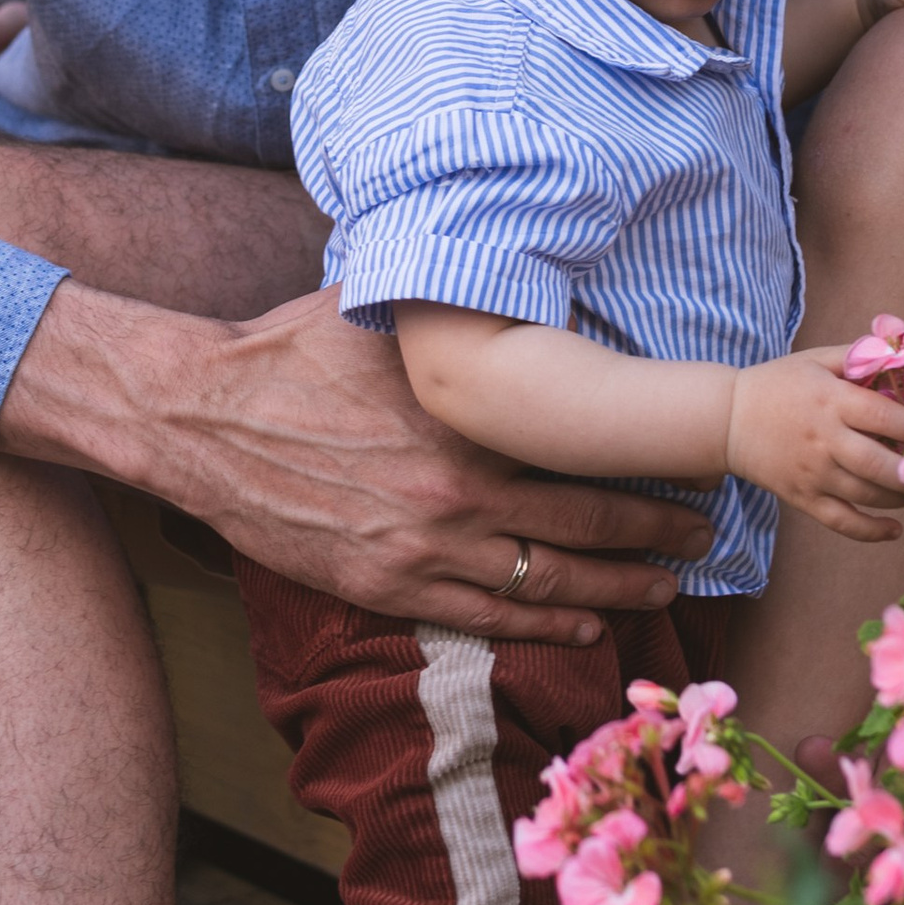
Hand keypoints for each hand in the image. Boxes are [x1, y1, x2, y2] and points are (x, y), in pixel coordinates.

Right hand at [4, 283, 713, 641]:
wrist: (198, 418)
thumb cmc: (289, 354)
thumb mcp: (385, 319)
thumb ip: (458, 318)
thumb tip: (523, 275)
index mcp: (468, 425)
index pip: (586, 456)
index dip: (649, 471)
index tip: (693, 472)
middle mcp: (459, 496)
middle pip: (587, 529)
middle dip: (656, 535)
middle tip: (705, 535)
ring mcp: (424, 552)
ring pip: (549, 586)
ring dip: (617, 591)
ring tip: (665, 588)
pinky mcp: (386, 587)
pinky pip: (488, 618)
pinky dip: (546, 627)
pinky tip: (586, 628)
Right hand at [722, 346, 903, 541]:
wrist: (725, 419)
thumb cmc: (779, 384)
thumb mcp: (817, 359)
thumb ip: (862, 356)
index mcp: (832, 401)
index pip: (886, 418)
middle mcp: (825, 440)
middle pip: (881, 466)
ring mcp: (813, 473)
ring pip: (868, 496)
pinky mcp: (802, 498)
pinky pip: (841, 522)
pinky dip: (871, 531)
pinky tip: (895, 529)